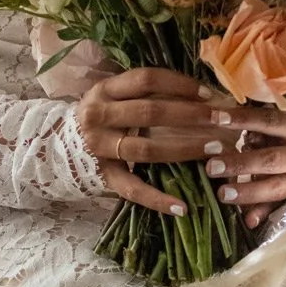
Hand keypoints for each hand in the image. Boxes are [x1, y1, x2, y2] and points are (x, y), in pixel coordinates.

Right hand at [77, 68, 285, 226]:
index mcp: (105, 90)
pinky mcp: (103, 176)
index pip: (147, 79)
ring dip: (185, 149)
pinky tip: (183, 207)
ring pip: (146, 149)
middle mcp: (98, 115)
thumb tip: (205, 94)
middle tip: (224, 121)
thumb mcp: (117, 95)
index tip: (210, 94)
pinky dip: (158, 200)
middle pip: (150, 112)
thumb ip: (150, 93)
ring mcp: (99, 147)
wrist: (60, 145)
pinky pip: (133, 189)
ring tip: (216, 151)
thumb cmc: (103, 116)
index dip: (180, 84)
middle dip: (192, 115)